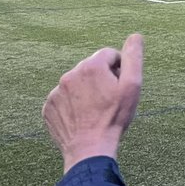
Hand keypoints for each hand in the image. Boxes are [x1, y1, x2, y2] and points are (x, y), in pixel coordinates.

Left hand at [43, 34, 143, 173]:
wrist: (90, 149)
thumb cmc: (114, 117)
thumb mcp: (132, 86)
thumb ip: (133, 57)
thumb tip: (136, 36)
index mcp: (91, 66)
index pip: (109, 55)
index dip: (119, 69)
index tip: (120, 87)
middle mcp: (70, 74)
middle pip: (91, 68)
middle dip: (101, 79)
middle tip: (109, 101)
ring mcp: (56, 92)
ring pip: (76, 83)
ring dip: (86, 91)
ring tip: (94, 111)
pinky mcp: (48, 107)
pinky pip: (63, 99)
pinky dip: (72, 105)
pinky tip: (81, 118)